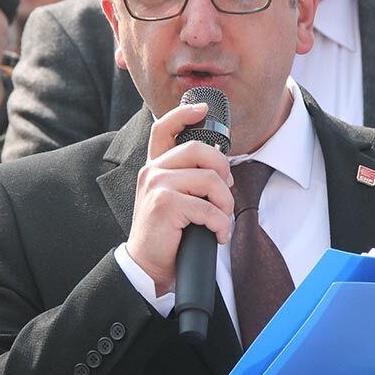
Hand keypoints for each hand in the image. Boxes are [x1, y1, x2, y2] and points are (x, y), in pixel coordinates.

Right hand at [126, 102, 234, 295]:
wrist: (147, 265)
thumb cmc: (166, 235)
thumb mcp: (173, 199)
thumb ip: (188, 178)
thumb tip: (222, 168)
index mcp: (154, 167)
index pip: (164, 128)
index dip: (183, 113)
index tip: (203, 108)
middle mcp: (152, 171)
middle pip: (198, 149)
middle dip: (223, 169)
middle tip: (226, 192)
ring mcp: (156, 185)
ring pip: (209, 179)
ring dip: (225, 204)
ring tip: (222, 220)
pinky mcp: (165, 204)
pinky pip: (208, 207)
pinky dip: (221, 224)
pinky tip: (218, 235)